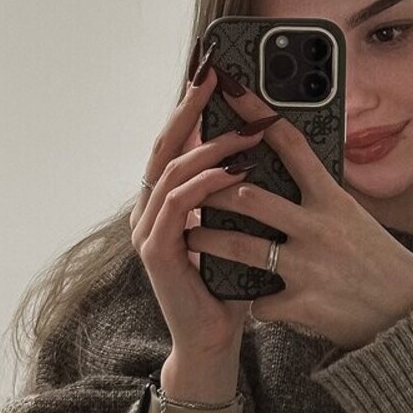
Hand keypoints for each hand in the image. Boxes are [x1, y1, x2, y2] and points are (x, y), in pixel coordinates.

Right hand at [130, 60, 271, 360]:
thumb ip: (236, 188)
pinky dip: (207, 183)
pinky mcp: (156, 251)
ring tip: (245, 128)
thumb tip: (265, 142)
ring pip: (173, 170)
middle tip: (215, 77)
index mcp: (166, 201)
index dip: (191, 107)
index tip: (212, 73)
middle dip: (189, 108)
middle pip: (164, 146)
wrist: (215, 339)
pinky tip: (235, 170)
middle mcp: (149, 210)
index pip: (176, 143)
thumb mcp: (236, 225)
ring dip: (211, 145)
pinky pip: (179, 205)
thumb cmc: (230, 281)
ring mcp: (147, 229)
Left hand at [185, 78, 412, 351]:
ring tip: (191, 236)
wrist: (409, 311)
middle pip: (251, 198)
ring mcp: (308, 266)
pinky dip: (252, 302)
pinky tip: (245, 302)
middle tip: (191, 187)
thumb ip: (319, 196)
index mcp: (334, 199)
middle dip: (214, 192)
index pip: (291, 145)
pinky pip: (259, 302)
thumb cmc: (378, 260)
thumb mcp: (354, 217)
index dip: (257, 113)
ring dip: (210, 240)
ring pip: (241, 248)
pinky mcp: (301, 304)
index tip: (232, 88)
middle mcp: (319, 227)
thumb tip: (288, 169)